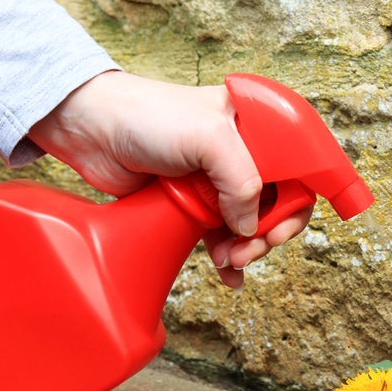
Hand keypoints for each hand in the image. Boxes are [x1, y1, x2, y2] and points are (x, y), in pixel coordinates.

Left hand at [28, 70, 310, 289]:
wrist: (91, 130)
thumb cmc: (148, 116)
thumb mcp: (209, 139)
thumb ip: (242, 181)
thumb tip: (251, 227)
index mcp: (258, 125)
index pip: (300, 167)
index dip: (299, 200)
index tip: (282, 226)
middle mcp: (244, 151)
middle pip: (279, 202)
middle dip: (270, 231)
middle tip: (251, 248)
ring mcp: (218, 179)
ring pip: (251, 224)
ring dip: (248, 248)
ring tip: (231, 259)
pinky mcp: (194, 203)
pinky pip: (223, 235)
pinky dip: (229, 257)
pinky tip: (228, 273)